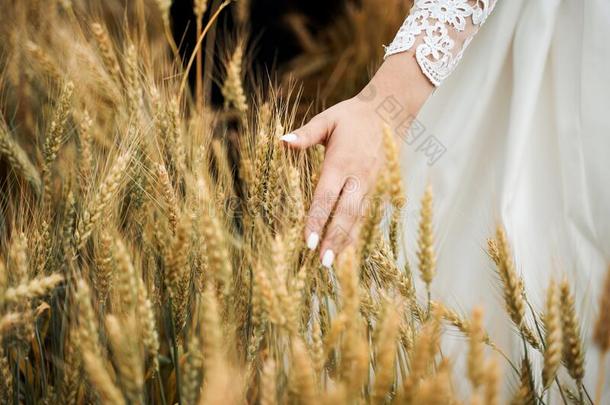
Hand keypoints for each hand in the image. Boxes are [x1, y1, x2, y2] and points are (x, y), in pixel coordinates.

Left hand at [281, 53, 433, 266]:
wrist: (391, 111)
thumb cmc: (352, 116)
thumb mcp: (327, 119)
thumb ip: (306, 134)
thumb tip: (282, 142)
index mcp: (342, 161)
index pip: (327, 196)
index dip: (317, 219)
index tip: (308, 241)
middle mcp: (359, 177)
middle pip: (346, 214)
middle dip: (334, 239)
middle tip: (322, 262)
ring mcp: (372, 184)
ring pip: (359, 218)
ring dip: (346, 241)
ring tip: (333, 263)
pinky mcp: (380, 188)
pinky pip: (368, 214)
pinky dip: (358, 233)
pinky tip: (348, 249)